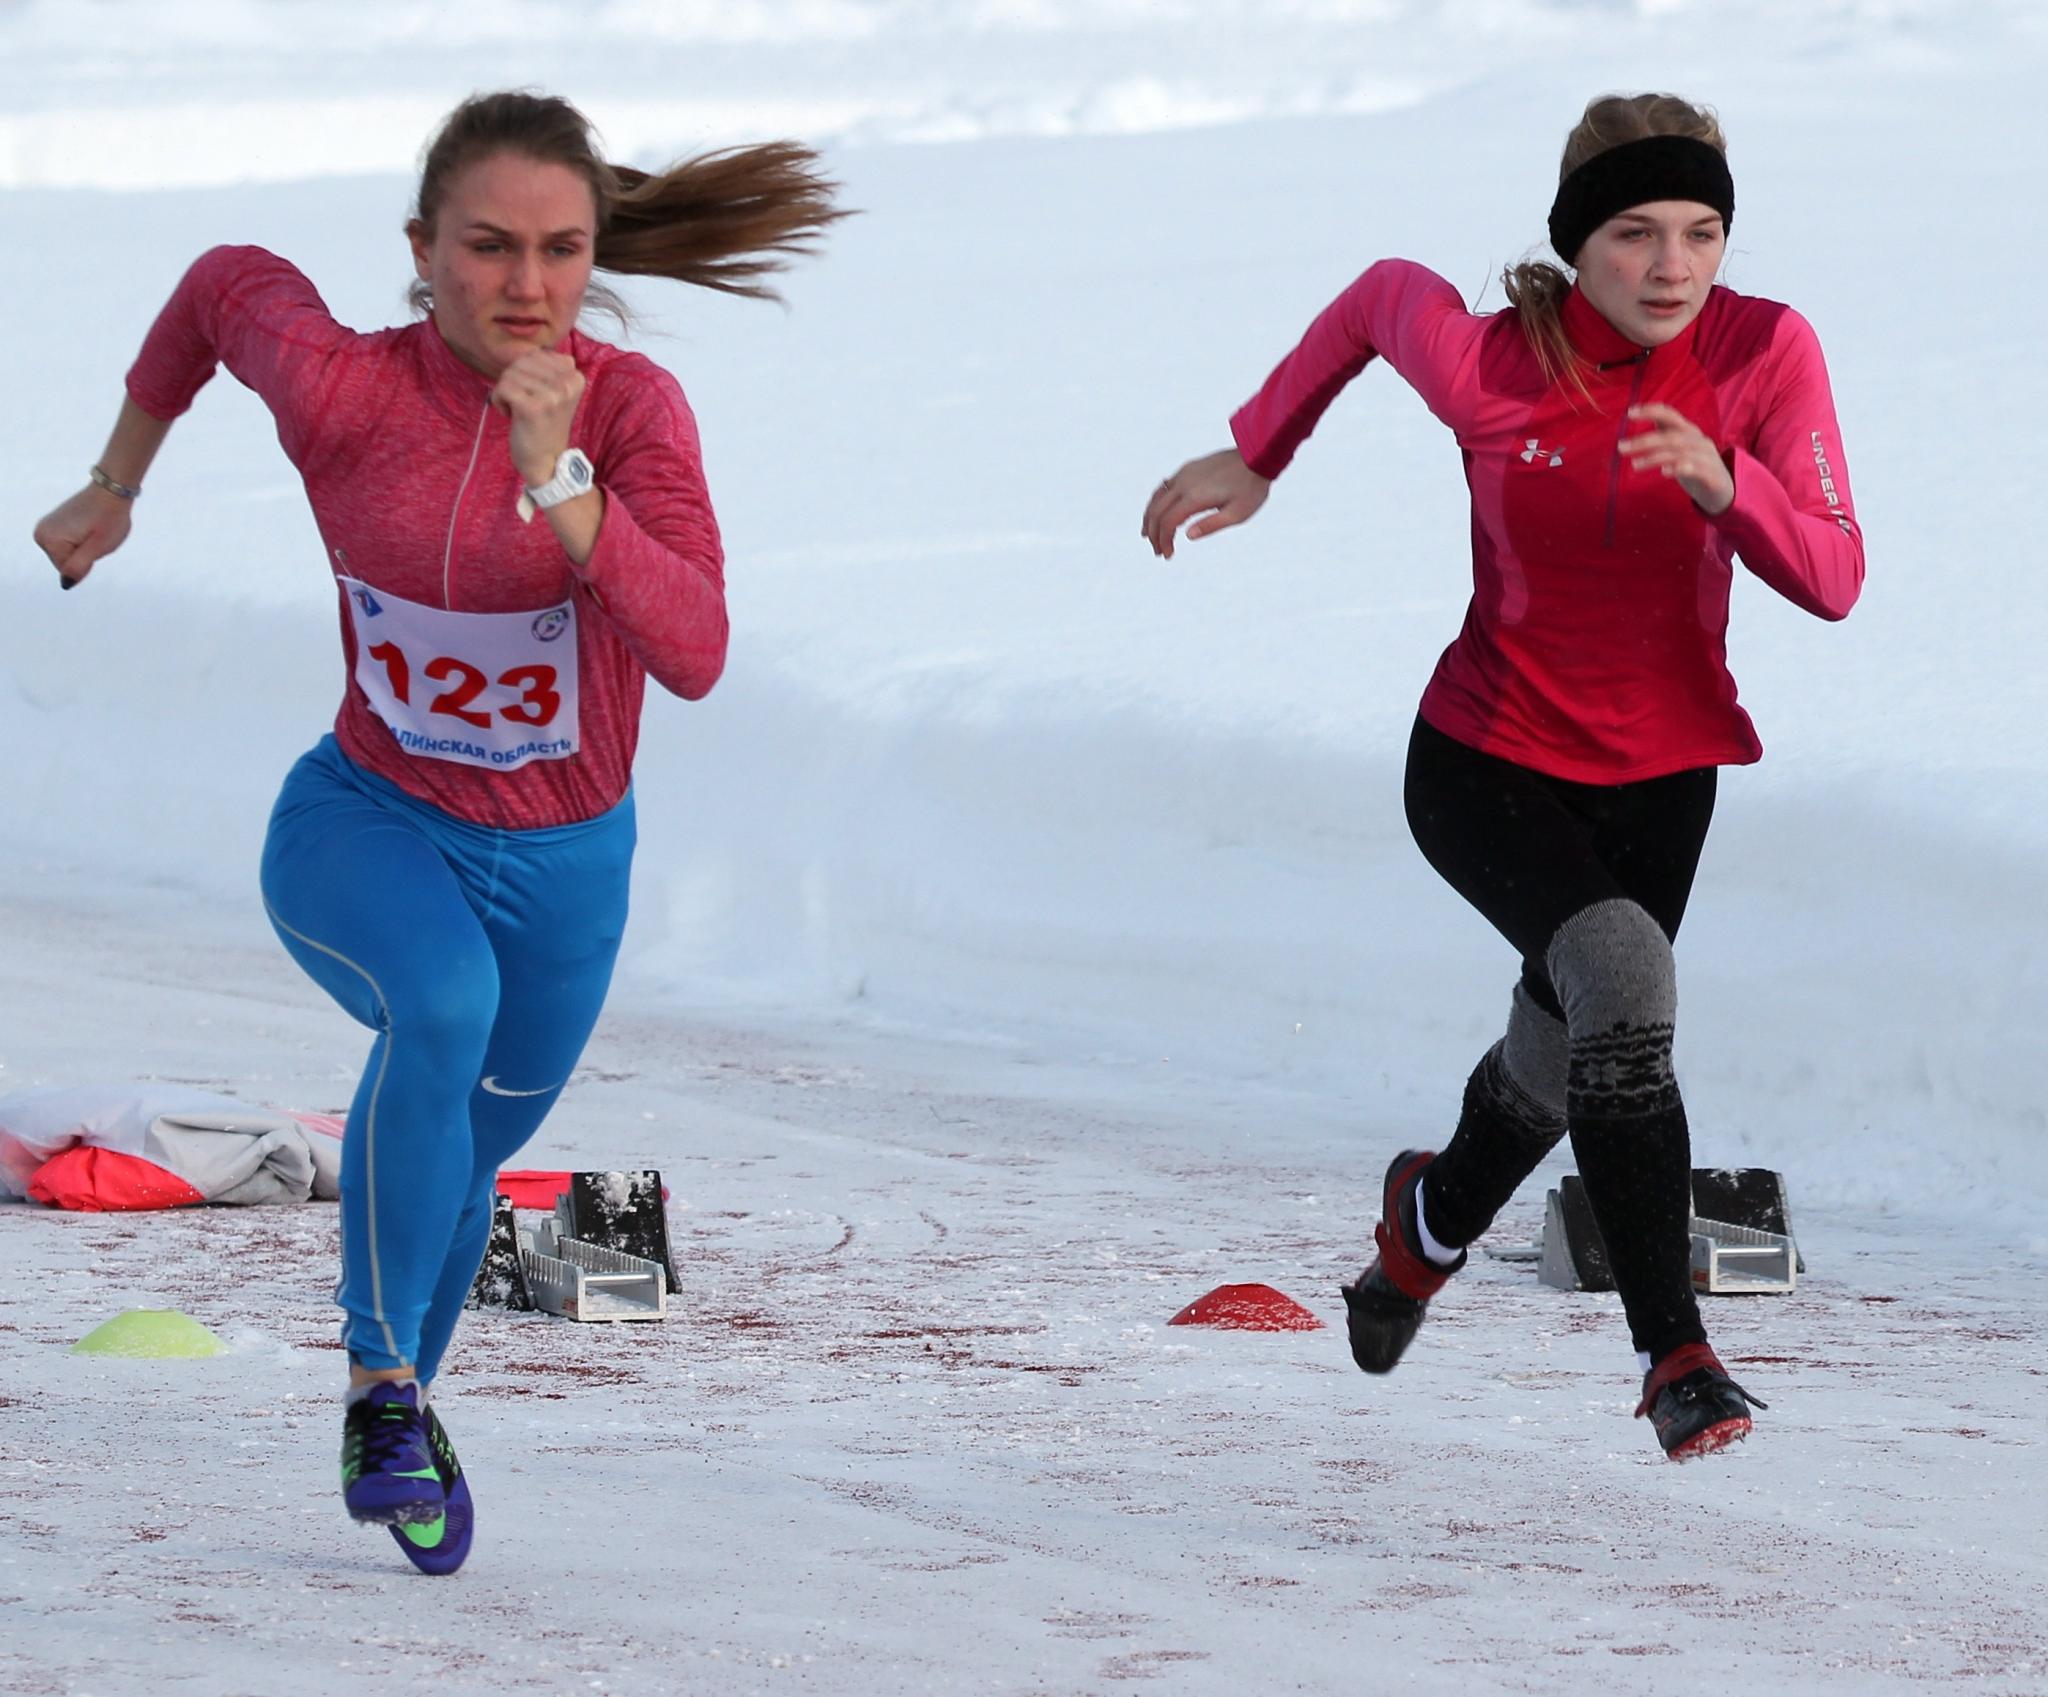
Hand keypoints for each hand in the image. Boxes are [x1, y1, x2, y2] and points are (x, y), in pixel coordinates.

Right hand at [33, 486, 133, 589]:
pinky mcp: (54, 525)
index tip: (94, 542)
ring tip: (93, 531)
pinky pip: (70, 545)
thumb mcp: (98, 547)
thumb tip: (66, 583)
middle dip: (85, 555)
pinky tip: (89, 528)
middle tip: (96, 536)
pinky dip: (82, 541)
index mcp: (48, 540)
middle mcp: (41, 534)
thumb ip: (79, 567)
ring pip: (69, 555)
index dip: (87, 561)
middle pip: (66, 563)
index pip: (68, 570)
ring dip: (85, 548)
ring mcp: (46, 528)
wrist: (110, 491)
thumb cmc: (108, 518)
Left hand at [492, 350, 586, 486]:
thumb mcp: (555, 391)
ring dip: (506, 393)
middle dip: (513, 382)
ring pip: (509, 374)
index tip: (535, 394)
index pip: (536, 354)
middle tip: (524, 403)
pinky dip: (499, 401)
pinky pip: (503, 388)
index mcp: (575, 376)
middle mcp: (567, 383)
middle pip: (520, 363)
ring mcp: (552, 395)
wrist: (547, 461)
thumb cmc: (545, 424)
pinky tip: (510, 415)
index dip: (527, 373)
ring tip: (518, 410)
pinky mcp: (534, 407)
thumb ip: (546, 367)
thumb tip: (526, 349)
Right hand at [1142, 448, 1270, 558]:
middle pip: (1156, 511)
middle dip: (1153, 533)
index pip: (1167, 522)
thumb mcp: (1237, 514)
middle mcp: (1184, 483)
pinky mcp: (1188, 469)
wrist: (1256, 455)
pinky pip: (1165, 487)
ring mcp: (1185, 474)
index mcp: (1195, 497)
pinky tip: (1160, 511)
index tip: (1167, 555)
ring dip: (1150, 518)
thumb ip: (1211, 525)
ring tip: (1149, 534)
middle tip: (1158, 550)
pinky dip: (1157, 503)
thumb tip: (1188, 536)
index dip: (1163, 541)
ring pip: (1157, 498)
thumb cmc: (1251, 487)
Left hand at [1621, 403, 1734, 515]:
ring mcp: (1707, 457)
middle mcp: (1699, 441)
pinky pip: (1696, 469)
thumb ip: (1664, 436)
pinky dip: (1680, 468)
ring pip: (1680, 452)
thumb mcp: (1679, 449)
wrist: (1723, 490)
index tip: (1629, 413)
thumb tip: (1642, 424)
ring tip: (1634, 465)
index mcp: (1689, 431)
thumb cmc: (1694, 466)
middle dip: (1644, 441)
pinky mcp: (1712, 475)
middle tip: (1621, 447)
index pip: (1671, 415)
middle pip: (1671, 436)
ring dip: (1655, 457)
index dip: (1651, 411)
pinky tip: (1664, 472)